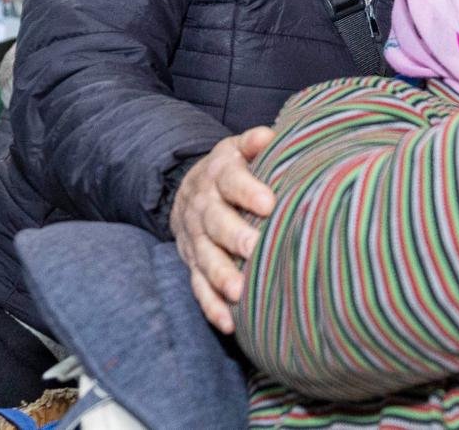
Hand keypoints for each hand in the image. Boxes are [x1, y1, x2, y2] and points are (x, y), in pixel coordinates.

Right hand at [169, 127, 275, 332]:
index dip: (248, 190)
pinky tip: (229, 322)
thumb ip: (255, 142)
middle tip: (254, 249)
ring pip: (205, 258)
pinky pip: (198, 287)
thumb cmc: (233, 170)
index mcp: (218, 174)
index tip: (268, 203)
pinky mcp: (192, 264)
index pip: (231, 180)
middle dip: (233, 237)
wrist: (190, 190)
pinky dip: (211, 306)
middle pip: (215, 222)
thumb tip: (268, 136)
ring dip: (221, 276)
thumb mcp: (239, 148)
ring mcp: (195, 239)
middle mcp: (202, 207)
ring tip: (239, 292)